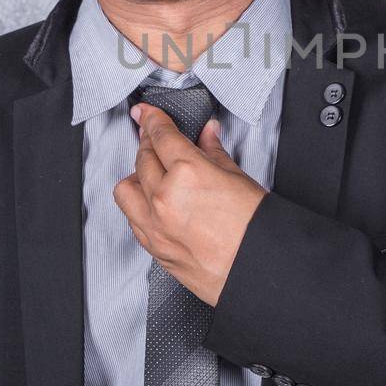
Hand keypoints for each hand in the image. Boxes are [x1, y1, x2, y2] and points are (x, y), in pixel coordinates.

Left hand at [114, 102, 268, 305]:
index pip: (161, 136)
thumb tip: (207, 136)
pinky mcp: (155, 249)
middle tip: (155, 137)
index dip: (152, 119)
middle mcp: (165, 199)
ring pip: (126, 189)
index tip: (146, 113)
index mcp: (188, 173)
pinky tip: (154, 202)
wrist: (259, 272)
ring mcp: (156, 226)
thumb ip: (214, 153)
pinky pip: (132, 219)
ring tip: (153, 173)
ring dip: (136, 176)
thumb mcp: (239, 179)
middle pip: (142, 158)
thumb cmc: (256, 230)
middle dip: (147, 143)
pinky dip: (139, 206)